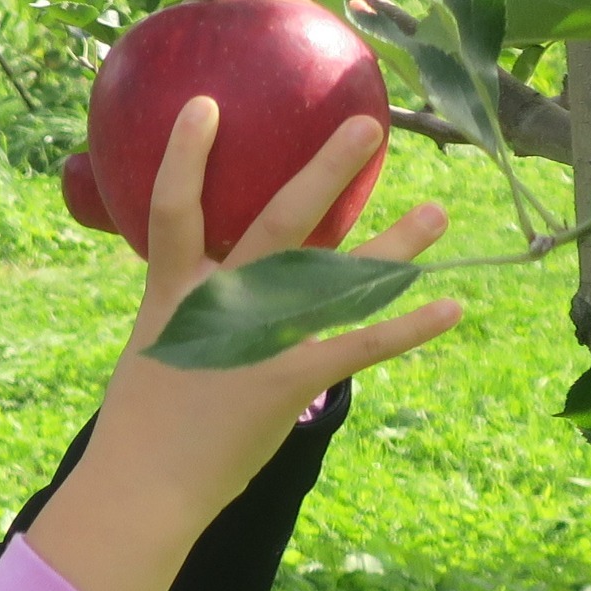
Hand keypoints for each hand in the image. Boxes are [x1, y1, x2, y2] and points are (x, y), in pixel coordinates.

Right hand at [27, 97, 457, 590]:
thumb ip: (183, 313)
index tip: (207, 106)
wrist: (142, 484)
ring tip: (437, 210)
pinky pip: (359, 345)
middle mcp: (220, 301)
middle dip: (324, 171)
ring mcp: (257, 337)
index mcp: (174, 289)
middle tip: (367, 128)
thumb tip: (203, 287)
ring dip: (393, 245)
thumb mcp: (150, 349)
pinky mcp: (289, 379)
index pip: (172, 207)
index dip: (186, 155)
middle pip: (276, 220)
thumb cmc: (141, 424)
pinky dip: (408, 326)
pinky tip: (450, 308)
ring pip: (333, 277)